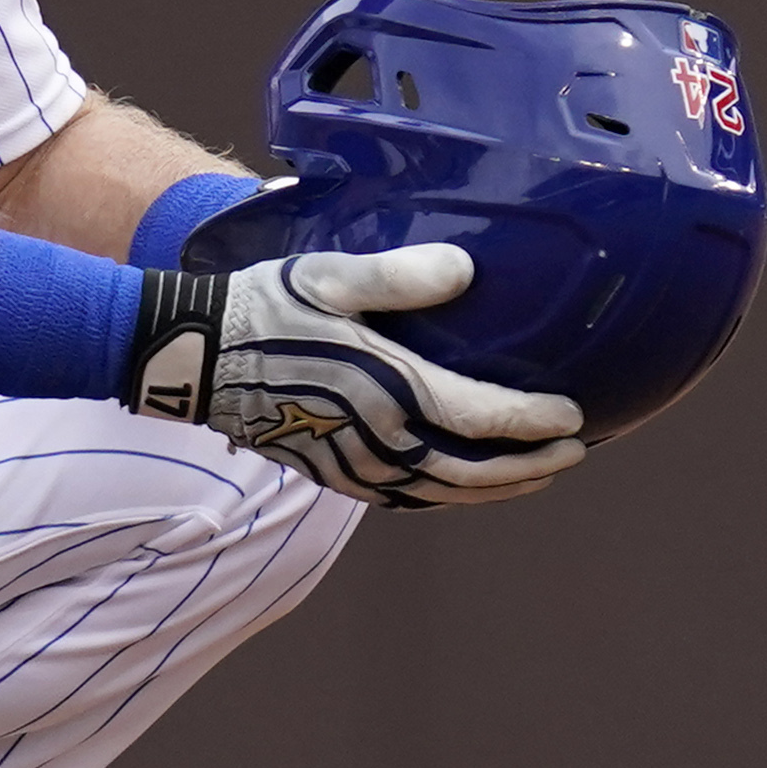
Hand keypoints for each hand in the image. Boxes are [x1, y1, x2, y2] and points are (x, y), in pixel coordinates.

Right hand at [190, 246, 585, 507]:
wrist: (192, 358)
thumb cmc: (263, 308)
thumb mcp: (329, 276)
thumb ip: (399, 276)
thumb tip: (465, 269)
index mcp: (385, 390)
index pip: (480, 417)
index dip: (533, 422)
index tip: (575, 416)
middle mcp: (375, 439)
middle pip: (471, 470)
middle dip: (529, 466)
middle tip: (572, 453)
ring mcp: (351, 465)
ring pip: (440, 492)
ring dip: (494, 489)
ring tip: (533, 476)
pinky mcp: (329, 474)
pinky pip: (401, 499)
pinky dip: (444, 497)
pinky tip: (459, 487)